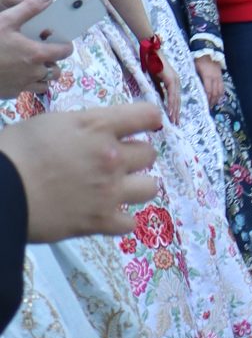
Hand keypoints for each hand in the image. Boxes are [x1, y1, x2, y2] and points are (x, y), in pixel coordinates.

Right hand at [0, 0, 71, 98]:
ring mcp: (24, 85)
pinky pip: (28, 90)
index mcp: (37, 54)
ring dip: (43, 75)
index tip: (60, 41)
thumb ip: (29, 7)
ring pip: (45, 84)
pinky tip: (15, 72)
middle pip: (56, 71)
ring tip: (31, 63)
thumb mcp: (6, 20)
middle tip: (42, 52)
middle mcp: (35, 73)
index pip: (64, 52)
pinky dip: (27, 83)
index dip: (65, 46)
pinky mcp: (12, 93)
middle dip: (53, 62)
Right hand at [0, 101, 162, 241]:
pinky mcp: (102, 220)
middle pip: (150, 153)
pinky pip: (131, 222)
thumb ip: (81, 128)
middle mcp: (112, 156)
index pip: (146, 115)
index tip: (147, 124)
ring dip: (137, 186)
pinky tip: (108, 214)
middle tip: (118, 160)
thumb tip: (91, 134)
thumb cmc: (14, 151)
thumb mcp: (49, 123)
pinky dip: (121, 219)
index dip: (149, 119)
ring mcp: (110, 190)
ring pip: (151, 187)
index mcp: (97, 126)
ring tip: (119, 187)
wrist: (1, 190)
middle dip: (136, 155)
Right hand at [147, 55, 182, 124]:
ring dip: (174, 111)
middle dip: (176, 113)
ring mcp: (175, 80)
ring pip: (176, 99)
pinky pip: (171, 94)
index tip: (174, 119)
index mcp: (173, 82)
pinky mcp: (171, 79)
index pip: (175, 98)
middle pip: (177, 100)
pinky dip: (171, 103)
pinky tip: (170, 112)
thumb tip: (161, 100)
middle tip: (176, 124)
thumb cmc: (151, 64)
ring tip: (173, 121)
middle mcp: (176, 82)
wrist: (150, 51)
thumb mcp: (155, 80)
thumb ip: (159, 90)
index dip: (175, 109)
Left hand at [195, 55, 224, 110]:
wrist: (208, 51)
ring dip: (217, 99)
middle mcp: (214, 78)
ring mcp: (219, 77)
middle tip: (208, 108)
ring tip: (213, 104)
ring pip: (220, 91)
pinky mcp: (221, 76)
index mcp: (207, 76)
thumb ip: (195, 78)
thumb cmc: (199, 59)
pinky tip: (218, 97)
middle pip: (215, 93)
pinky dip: (220, 94)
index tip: (204, 105)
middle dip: (212, 101)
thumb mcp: (194, 68)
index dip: (207, 99)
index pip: (208, 91)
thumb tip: (193, 88)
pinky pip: (222, 87)